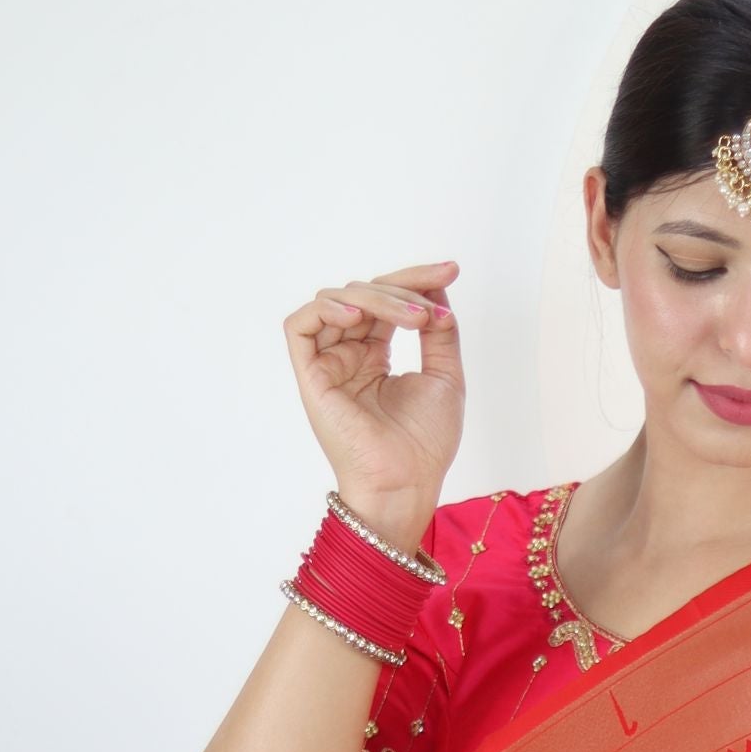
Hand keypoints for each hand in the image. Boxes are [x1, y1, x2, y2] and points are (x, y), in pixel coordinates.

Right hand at [282, 258, 462, 550]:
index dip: (416, 280)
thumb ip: (439, 332)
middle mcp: (349, 354)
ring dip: (378, 299)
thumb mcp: (445, 375)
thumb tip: (437, 288)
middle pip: (365, 294)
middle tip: (433, 311)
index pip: (388, 302)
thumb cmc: (425, 443)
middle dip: (403, 289)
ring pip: (338, 301)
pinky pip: (301, 325)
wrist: (405, 481)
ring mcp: (328, 363)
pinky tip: (357, 316)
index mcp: (376, 355)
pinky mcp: (310, 376)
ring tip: (413, 318)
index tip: (450, 270)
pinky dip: (327, 309)